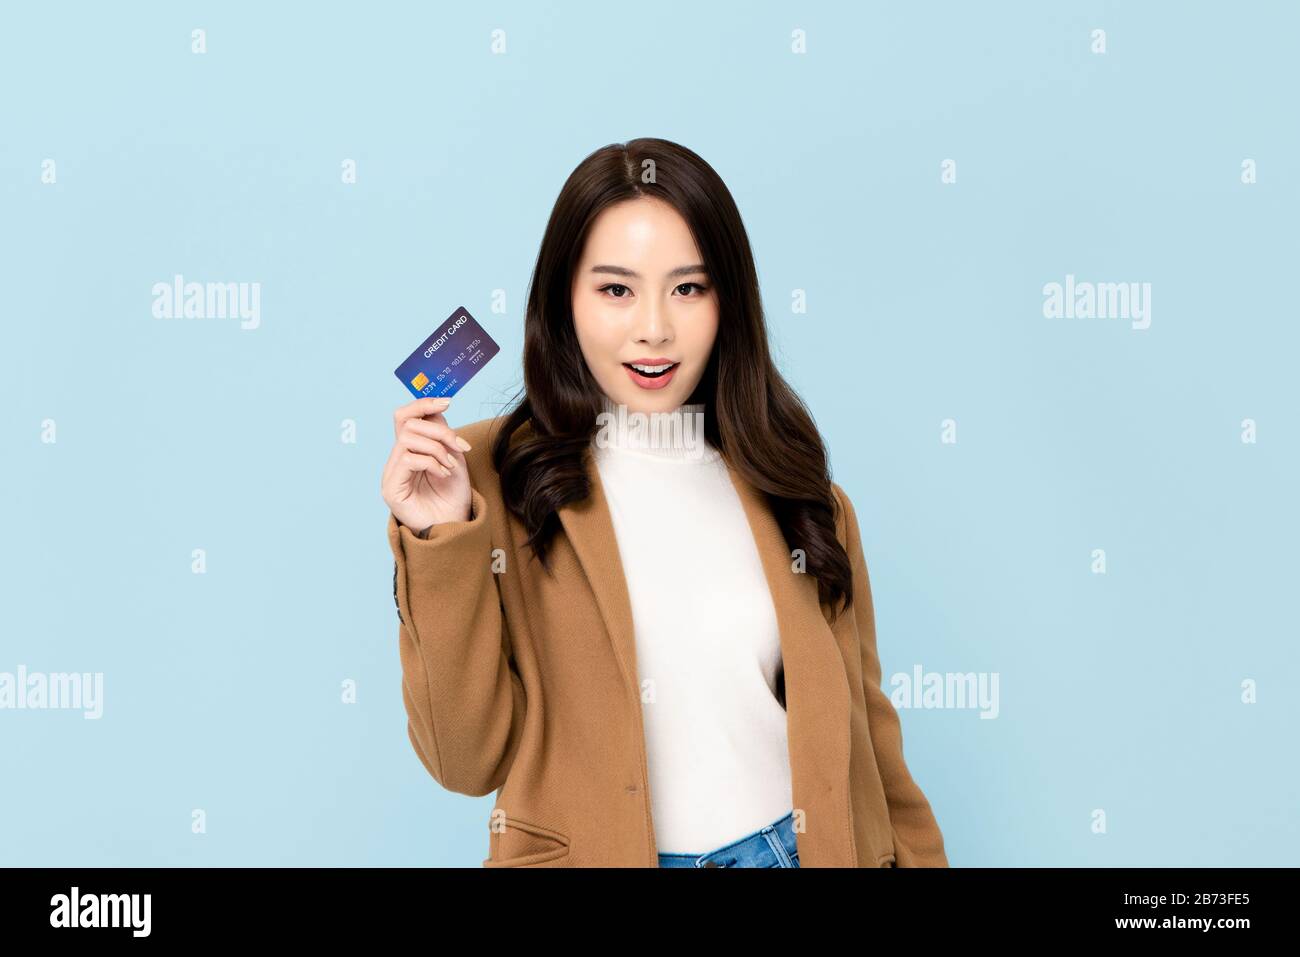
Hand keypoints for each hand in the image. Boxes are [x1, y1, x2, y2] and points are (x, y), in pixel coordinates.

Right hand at [381, 396, 473, 531]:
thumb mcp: (453, 458)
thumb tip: (437, 408)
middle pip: (407, 424)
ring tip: (450, 464)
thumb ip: (442, 434)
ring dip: (436, 448)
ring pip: (407, 439)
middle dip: (439, 430)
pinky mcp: (391, 488)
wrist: (454, 527)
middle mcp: (396, 460)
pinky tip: (443, 474)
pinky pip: (407, 459)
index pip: (405, 417)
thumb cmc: (453, 497)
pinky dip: (430, 462)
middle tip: (459, 447)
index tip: (448, 401)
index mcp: (409, 450)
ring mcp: (391, 474)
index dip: (423, 404)